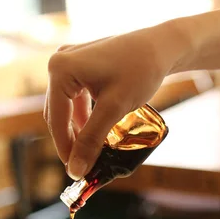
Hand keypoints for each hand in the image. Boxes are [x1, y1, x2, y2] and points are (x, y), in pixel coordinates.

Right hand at [44, 23, 181, 178]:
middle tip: (83, 166)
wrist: (163, 45)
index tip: (76, 172)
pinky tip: (95, 132)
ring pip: (66, 107)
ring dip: (77, 131)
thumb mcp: (114, 109)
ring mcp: (68, 62)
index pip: (56, 119)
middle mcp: (59, 63)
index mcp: (60, 70)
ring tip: (90, 153)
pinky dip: (84, 117)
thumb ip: (92, 140)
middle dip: (70, 141)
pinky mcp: (80, 66)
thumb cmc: (140, 70)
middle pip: (57, 113)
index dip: (65, 148)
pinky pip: (75, 98)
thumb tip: (76, 170)